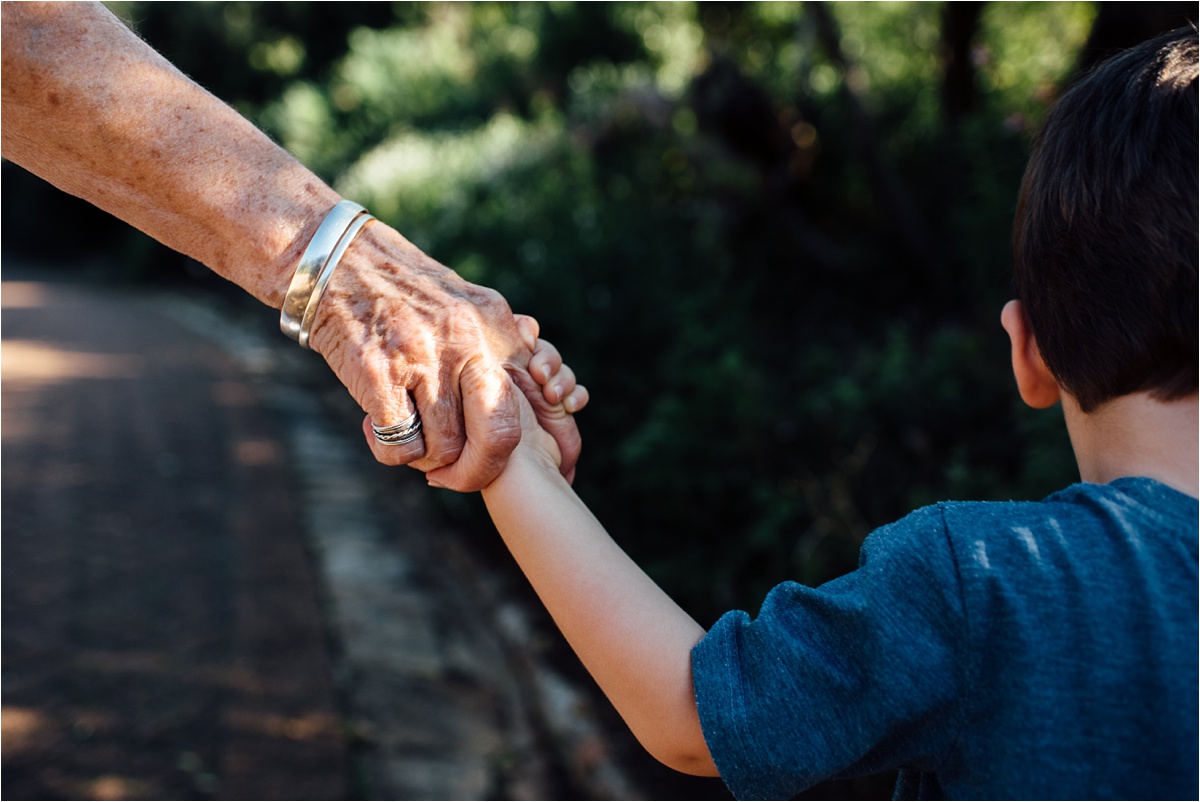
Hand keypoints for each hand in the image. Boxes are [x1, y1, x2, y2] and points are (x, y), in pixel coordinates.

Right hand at [316, 221, 581, 490]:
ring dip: (425, 457)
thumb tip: (533, 388)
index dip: (525, 442)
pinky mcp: (379, 374)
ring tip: (408, 436)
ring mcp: (422, 358)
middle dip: (479, 470)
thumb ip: (497, 345)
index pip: (535, 399)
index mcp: (494, 328)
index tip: (498, 457)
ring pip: (444, 449)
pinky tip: (377, 427)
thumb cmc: (403, 292)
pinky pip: (400, 445)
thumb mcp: (464, 304)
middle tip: (454, 475)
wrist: (337, 260)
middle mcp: (465, 342)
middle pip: (500, 434)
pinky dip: (391, 450)